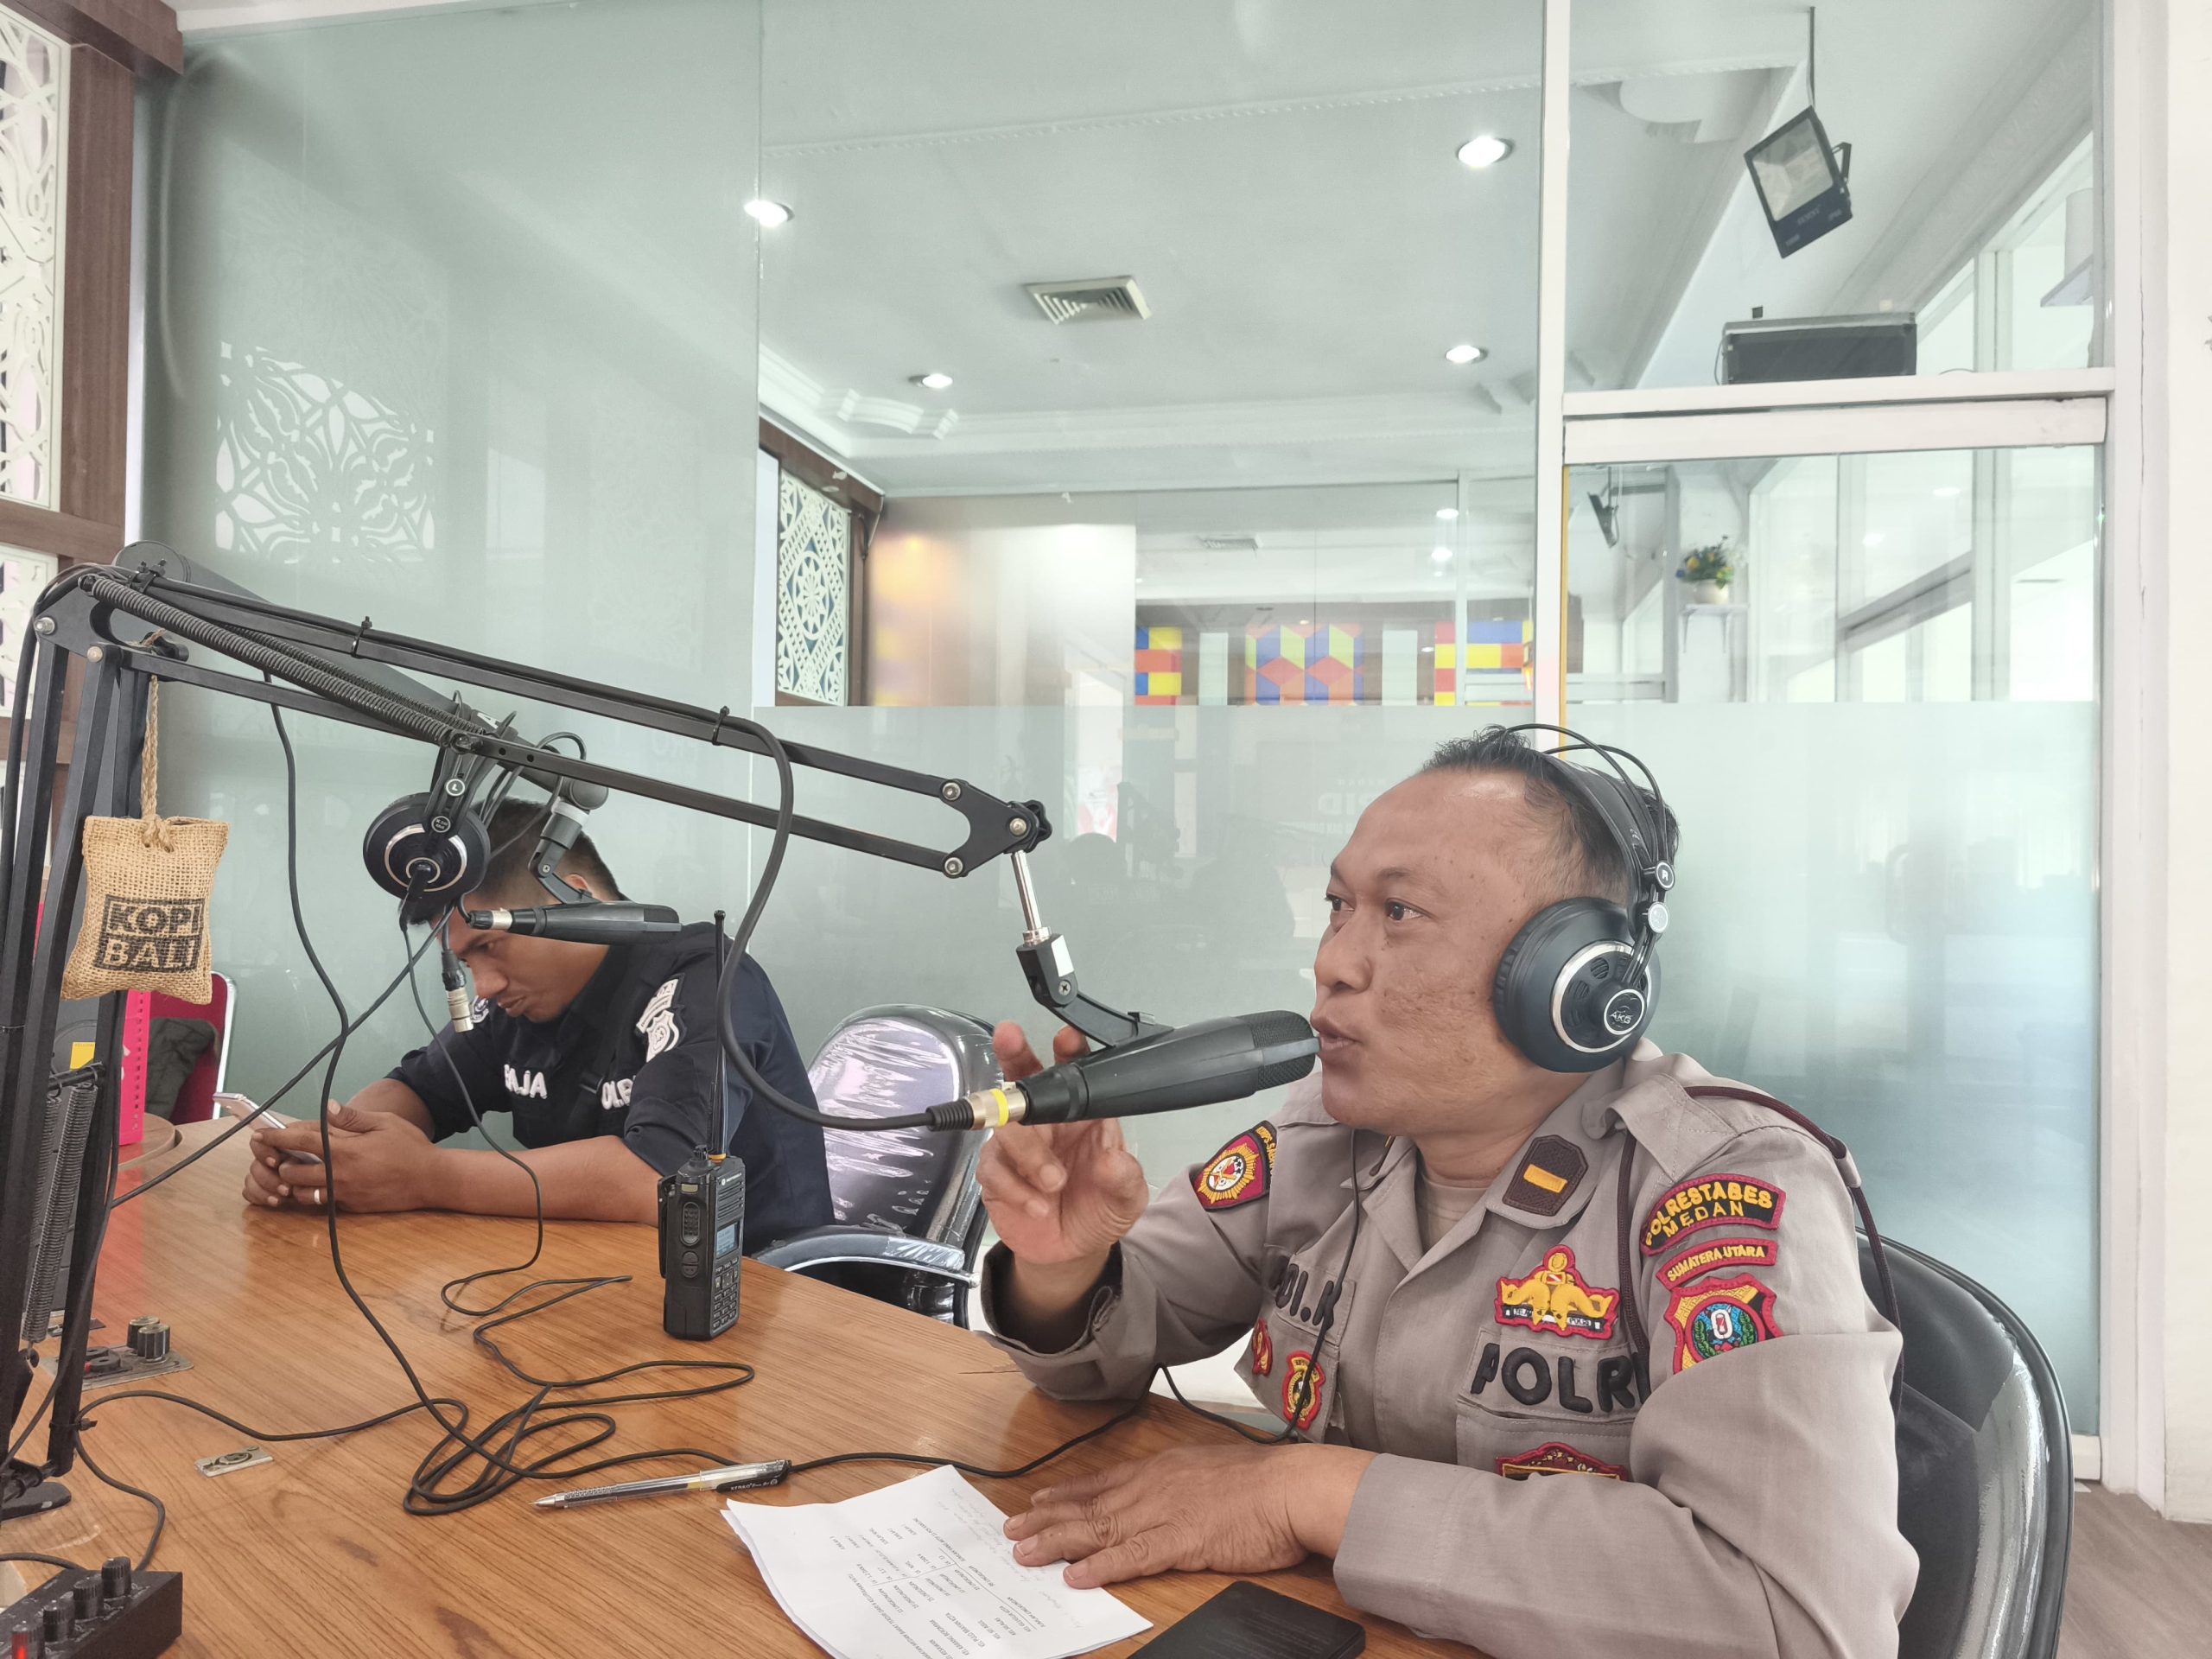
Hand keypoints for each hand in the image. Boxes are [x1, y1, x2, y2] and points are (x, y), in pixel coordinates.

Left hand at [244, 1102, 437, 1213]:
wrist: (431, 1180)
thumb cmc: (409, 1147)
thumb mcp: (384, 1123)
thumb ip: (353, 1117)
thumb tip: (328, 1106)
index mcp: (345, 1150)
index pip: (301, 1141)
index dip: (276, 1137)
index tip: (259, 1134)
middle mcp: (339, 1174)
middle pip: (293, 1171)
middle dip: (280, 1163)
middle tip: (276, 1156)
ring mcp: (343, 1194)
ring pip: (302, 1193)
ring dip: (294, 1182)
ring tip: (294, 1172)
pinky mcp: (349, 1207)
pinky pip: (321, 1202)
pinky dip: (312, 1194)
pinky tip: (315, 1185)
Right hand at [978, 1023, 1148, 1266]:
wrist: (1072, 1251)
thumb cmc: (1101, 1209)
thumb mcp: (1126, 1197)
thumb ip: (1123, 1176)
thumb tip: (1111, 1155)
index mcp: (1082, 1116)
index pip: (1074, 1076)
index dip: (1069, 1053)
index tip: (1067, 1039)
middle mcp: (1047, 1123)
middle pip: (1024, 1080)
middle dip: (1015, 1055)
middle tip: (1009, 1037)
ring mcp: (1017, 1146)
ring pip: (1008, 1129)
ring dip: (1031, 1155)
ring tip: (1054, 1183)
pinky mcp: (995, 1173)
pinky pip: (995, 1170)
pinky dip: (1017, 1189)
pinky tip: (1038, 1206)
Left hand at [1004, 1445, 1312, 1588]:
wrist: (1292, 1487)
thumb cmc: (1260, 1483)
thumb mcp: (1209, 1468)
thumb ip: (1179, 1482)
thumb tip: (1166, 1493)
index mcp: (1161, 1469)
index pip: (1101, 1482)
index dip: (1065, 1494)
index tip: (1036, 1502)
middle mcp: (1153, 1487)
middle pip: (1090, 1506)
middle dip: (1047, 1520)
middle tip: (1012, 1532)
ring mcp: (1165, 1513)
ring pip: (1100, 1529)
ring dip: (1059, 1543)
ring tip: (1026, 1554)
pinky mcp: (1182, 1541)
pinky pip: (1133, 1556)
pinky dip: (1103, 1566)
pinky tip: (1077, 1575)